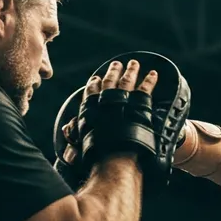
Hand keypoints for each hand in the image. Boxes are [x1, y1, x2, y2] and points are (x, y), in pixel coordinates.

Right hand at [76, 58, 158, 172]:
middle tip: (117, 64)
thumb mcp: (81, 142)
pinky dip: (149, 80)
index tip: (96, 78)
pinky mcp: (139, 105)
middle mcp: (105, 102)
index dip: (94, 84)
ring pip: (127, 80)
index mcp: (91, 109)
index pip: (91, 92)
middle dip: (113, 72)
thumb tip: (67, 128)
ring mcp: (123, 101)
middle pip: (110, 82)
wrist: (115, 157)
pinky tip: (153, 74)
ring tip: (134, 63)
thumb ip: (75, 133)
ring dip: (131, 70)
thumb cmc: (97, 155)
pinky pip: (145, 88)